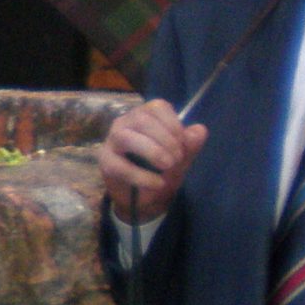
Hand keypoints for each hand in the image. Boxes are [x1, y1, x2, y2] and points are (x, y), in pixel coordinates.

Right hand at [98, 98, 206, 223]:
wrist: (142, 197)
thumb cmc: (160, 169)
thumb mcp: (181, 158)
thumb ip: (190, 145)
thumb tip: (199, 130)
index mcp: (144, 116)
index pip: (157, 107)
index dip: (173, 123)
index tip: (184, 142)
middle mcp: (125, 123)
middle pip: (141, 119)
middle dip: (165, 139)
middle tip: (178, 158)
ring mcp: (111, 141)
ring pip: (126, 137)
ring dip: (152, 151)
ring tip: (168, 166)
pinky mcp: (105, 162)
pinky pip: (120, 166)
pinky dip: (142, 176)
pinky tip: (157, 183)